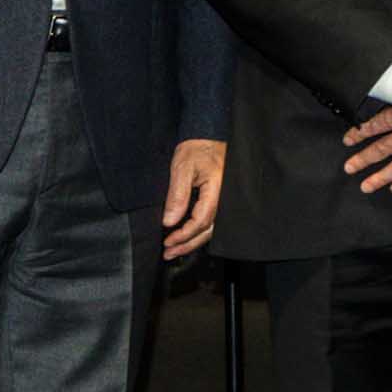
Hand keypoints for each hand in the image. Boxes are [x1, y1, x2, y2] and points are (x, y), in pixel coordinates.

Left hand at [161, 138, 226, 257]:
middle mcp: (224, 200)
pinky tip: (186, 237)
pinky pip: (211, 221)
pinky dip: (198, 232)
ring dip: (192, 241)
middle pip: (208, 231)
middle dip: (187, 244)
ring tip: (175, 250)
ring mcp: (223, 201)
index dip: (183, 234)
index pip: (200, 221)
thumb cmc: (197, 150)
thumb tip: (169, 221)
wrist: (207, 137)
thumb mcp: (182, 169)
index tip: (167, 241)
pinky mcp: (219, 199)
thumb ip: (177, 196)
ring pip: (211, 229)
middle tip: (169, 254)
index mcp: (217, 192)